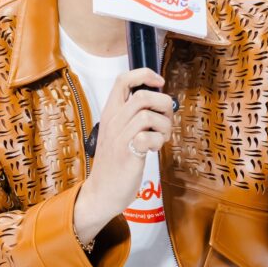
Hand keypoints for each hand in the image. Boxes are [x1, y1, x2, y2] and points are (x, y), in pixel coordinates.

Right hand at [73, 68, 174, 243]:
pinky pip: (149, 137)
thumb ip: (133, 116)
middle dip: (164, 104)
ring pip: (149, 115)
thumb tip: (160, 101)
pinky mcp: (127, 154)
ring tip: (161, 138)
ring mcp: (119, 138)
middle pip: (143, 95)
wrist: (101, 192)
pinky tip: (154, 150)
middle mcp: (113, 121)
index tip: (159, 83)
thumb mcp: (119, 132)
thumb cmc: (115, 162)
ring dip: (164, 126)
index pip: (123, 80)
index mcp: (110, 113)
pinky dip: (159, 142)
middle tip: (165, 121)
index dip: (145, 74)